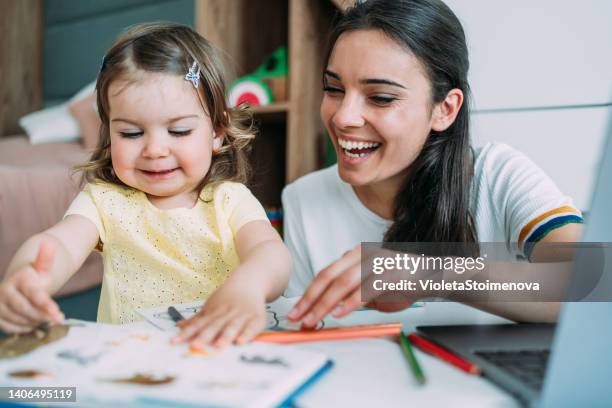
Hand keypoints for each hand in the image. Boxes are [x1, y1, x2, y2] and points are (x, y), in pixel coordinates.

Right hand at [0, 240, 63, 332]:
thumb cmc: (34, 278)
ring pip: (19, 320)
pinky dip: (24, 328)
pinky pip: (10, 328)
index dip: (45, 304)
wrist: (19, 285)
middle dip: (43, 316)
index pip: (33, 293)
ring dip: (35, 322)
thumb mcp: (42, 268)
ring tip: (47, 319)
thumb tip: (48, 244)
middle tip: (58, 319)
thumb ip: (46, 259)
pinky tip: (35, 324)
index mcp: (18, 278)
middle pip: (25, 309)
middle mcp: (4, 291)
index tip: (57, 312)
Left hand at [172, 283, 265, 348]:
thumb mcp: (211, 305)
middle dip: (205, 336)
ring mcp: (241, 315)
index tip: (175, 342)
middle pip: (214, 326)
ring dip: (225, 336)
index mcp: (213, 312)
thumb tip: (179, 326)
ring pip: (232, 326)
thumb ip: (197, 319)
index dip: (186, 333)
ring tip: (218, 346)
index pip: (198, 324)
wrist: (249, 281)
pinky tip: (241, 342)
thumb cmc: (228, 297)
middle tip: (195, 347)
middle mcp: (226, 313)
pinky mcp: (256, 319)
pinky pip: (251, 327)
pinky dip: (246, 334)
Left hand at [287, 245, 414, 327]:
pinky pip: (364, 290)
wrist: (431, 275)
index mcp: (353, 255)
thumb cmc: (398, 282)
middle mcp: (362, 255)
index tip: (296, 310)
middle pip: (328, 277)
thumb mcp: (368, 284)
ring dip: (325, 304)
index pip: (325, 274)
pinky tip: (339, 313)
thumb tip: (324, 309)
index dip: (308, 293)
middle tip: (298, 317)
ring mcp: (375, 263)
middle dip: (310, 300)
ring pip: (342, 284)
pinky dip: (350, 303)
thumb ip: (348, 291)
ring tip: (314, 319)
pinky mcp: (389, 275)